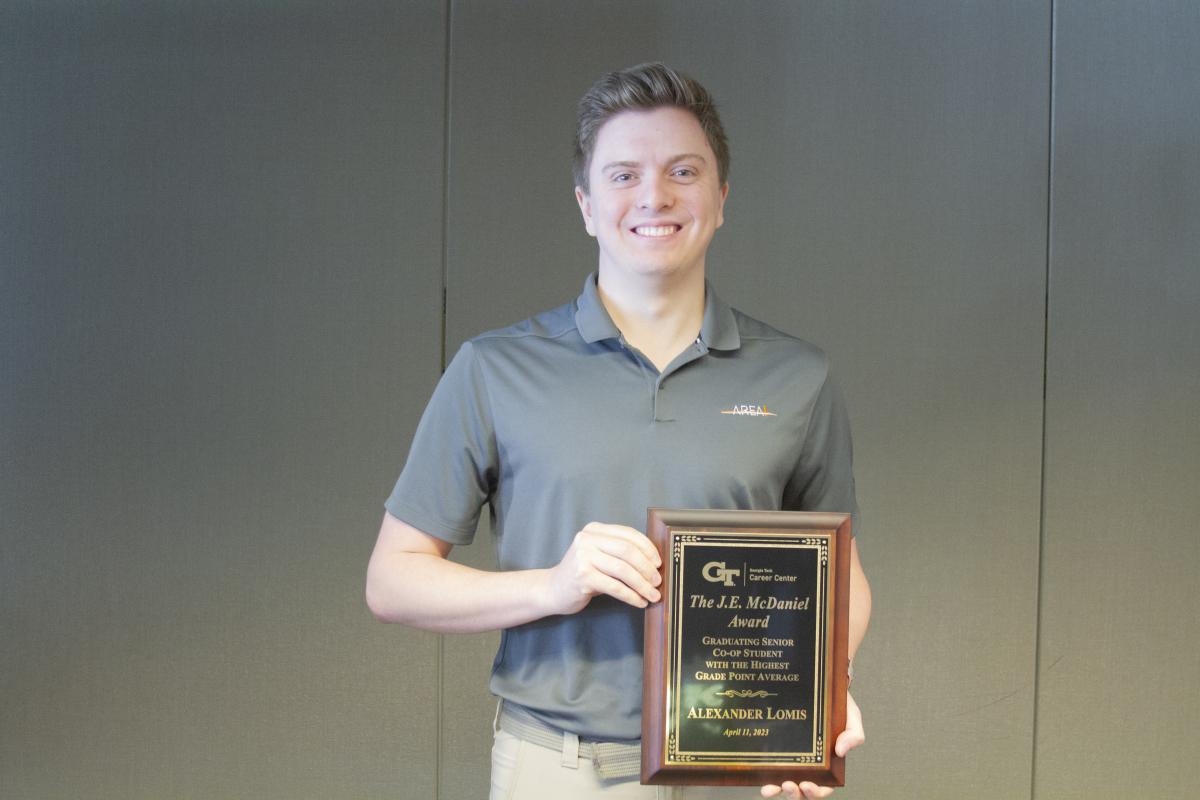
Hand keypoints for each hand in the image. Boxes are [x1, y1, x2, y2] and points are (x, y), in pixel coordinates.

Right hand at [543, 522, 661, 613]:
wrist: (552, 589)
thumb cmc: (582, 573)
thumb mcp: (599, 555)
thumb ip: (619, 552)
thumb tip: (654, 563)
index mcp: (594, 529)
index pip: (628, 534)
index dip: (648, 548)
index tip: (659, 563)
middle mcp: (587, 539)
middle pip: (627, 551)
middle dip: (647, 568)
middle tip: (658, 581)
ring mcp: (583, 557)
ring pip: (623, 570)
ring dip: (642, 585)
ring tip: (652, 595)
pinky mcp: (582, 577)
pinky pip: (615, 587)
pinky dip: (631, 596)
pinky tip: (639, 602)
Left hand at [761, 692, 863, 798]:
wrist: (820, 688)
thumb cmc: (839, 707)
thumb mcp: (852, 718)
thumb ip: (853, 734)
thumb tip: (841, 751)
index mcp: (828, 764)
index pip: (824, 787)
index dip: (816, 792)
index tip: (807, 784)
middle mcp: (809, 765)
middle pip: (802, 790)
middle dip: (794, 794)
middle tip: (788, 785)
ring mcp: (792, 759)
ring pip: (784, 785)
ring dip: (777, 791)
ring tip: (770, 789)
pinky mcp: (778, 750)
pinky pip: (771, 768)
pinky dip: (765, 777)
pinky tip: (760, 779)